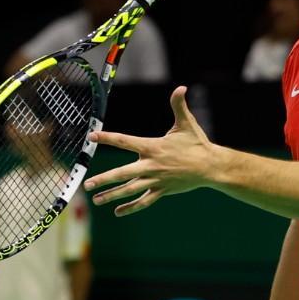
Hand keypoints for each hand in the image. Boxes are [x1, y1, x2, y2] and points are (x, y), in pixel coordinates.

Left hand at [84, 86, 218, 216]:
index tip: (92, 137)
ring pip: (130, 190)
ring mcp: (155, 180)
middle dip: (104, 179)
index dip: (107, 138)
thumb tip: (181, 88)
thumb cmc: (197, 144)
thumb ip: (179, 105)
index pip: (124, 141)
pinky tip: (118, 212)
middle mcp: (151, 165)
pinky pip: (144, 201)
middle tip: (88, 184)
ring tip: (96, 200)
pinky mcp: (161, 191)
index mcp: (152, 147)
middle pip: (122, 174)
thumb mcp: (187, 123)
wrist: (210, 167)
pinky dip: (131, 207)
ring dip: (112, 195)